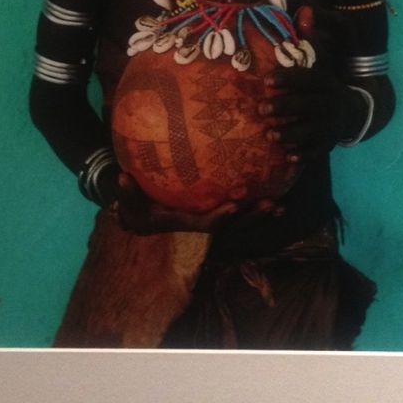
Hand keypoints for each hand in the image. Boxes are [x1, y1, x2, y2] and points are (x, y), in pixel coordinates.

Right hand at [105, 169, 282, 236]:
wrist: (141, 215)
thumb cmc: (135, 206)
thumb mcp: (127, 201)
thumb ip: (126, 192)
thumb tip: (121, 177)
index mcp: (184, 222)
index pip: (206, 224)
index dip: (220, 217)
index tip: (234, 206)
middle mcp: (201, 223)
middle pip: (232, 226)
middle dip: (252, 217)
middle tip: (272, 204)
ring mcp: (209, 217)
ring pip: (239, 221)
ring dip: (259, 214)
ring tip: (281, 204)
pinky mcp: (214, 210)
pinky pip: (238, 209)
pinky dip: (254, 205)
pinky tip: (273, 192)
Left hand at [257, 6, 365, 160]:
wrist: (353, 111)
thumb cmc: (326, 84)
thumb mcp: (321, 62)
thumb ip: (310, 39)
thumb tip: (304, 8)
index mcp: (326, 82)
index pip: (307, 79)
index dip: (288, 78)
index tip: (267, 80)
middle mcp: (330, 103)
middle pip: (307, 105)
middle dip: (284, 106)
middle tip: (261, 108)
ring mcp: (330, 124)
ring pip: (310, 129)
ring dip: (290, 133)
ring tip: (269, 135)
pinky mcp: (328, 142)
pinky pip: (317, 150)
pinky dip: (304, 154)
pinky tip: (288, 158)